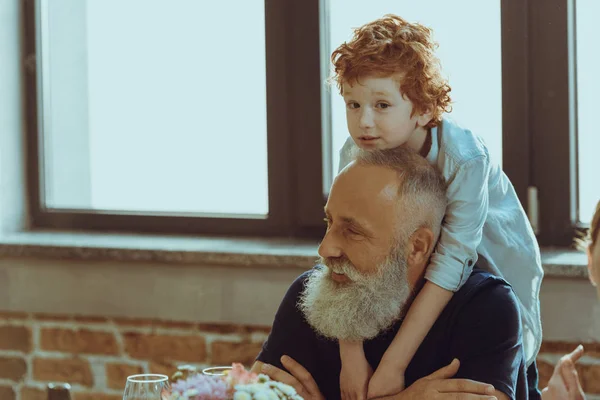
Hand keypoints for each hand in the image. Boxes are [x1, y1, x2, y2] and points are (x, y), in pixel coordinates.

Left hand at [261, 355, 324, 399]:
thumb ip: (308, 392)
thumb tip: (289, 381)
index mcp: (318, 397)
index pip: (307, 377)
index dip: (295, 366)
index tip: (283, 357)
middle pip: (293, 384)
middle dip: (278, 373)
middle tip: (265, 366)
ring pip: (286, 394)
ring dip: (273, 385)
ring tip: (261, 379)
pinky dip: (274, 398)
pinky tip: (265, 394)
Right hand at [340, 344, 372, 399]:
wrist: (351, 358)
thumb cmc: (363, 367)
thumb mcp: (371, 378)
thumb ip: (371, 389)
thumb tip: (374, 394)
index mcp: (361, 392)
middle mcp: (352, 393)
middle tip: (362, 399)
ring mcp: (346, 390)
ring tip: (356, 399)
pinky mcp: (342, 386)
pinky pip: (343, 397)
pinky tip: (349, 399)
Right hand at [373, 359, 497, 399]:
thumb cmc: (412, 394)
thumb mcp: (426, 380)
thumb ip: (443, 372)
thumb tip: (457, 361)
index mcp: (434, 385)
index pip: (458, 385)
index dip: (475, 386)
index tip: (490, 388)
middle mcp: (433, 395)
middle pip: (459, 396)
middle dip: (478, 397)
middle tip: (494, 398)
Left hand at [542, 345, 585, 399]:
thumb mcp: (575, 393)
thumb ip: (570, 376)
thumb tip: (565, 358)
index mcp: (554, 382)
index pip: (563, 363)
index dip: (572, 355)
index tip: (580, 348)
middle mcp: (547, 387)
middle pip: (560, 372)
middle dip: (569, 368)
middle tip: (578, 356)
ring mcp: (546, 395)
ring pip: (558, 382)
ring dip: (565, 381)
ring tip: (573, 389)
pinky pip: (555, 391)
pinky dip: (562, 390)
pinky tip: (566, 397)